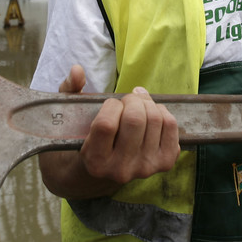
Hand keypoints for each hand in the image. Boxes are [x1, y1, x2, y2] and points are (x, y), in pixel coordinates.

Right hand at [60, 65, 180, 186]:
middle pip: (135, 120)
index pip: (107, 124)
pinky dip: (163, 112)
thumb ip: (70, 90)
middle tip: (126, 101)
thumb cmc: (87, 137)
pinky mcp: (164, 163)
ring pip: (155, 119)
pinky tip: (150, 114)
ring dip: (147, 103)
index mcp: (95, 161)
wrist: (104, 171)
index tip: (110, 104)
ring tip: (138, 105)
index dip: (111, 105)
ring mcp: (145, 168)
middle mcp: (121, 170)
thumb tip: (77, 70)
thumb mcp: (72, 116)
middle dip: (132, 100)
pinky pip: (171, 125)